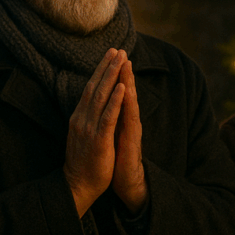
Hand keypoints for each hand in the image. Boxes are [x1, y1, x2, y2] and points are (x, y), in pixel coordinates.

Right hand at [63, 48, 125, 216]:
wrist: (77, 186)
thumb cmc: (83, 162)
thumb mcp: (82, 135)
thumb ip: (88, 118)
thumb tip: (95, 103)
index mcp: (79, 117)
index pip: (90, 88)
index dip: (100, 70)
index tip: (110, 55)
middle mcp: (81, 119)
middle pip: (95, 87)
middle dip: (106, 67)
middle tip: (117, 49)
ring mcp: (88, 128)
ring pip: (101, 97)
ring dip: (112, 77)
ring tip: (121, 60)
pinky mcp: (98, 139)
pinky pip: (108, 116)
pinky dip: (115, 101)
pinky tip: (122, 87)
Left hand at [113, 59, 146, 214]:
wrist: (126, 183)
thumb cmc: (116, 160)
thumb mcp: (109, 135)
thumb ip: (109, 119)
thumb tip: (102, 105)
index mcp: (118, 118)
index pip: (116, 93)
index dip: (114, 75)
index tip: (110, 56)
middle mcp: (126, 121)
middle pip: (124, 91)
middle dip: (122, 71)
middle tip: (121, 51)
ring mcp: (131, 129)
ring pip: (129, 100)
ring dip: (127, 80)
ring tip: (126, 63)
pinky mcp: (132, 139)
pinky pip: (129, 117)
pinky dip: (126, 102)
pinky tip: (126, 90)